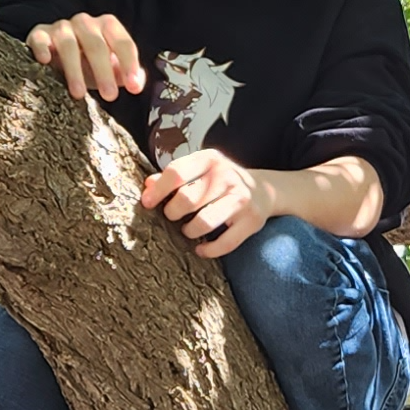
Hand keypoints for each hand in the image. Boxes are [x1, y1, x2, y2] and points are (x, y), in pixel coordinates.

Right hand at [26, 11, 145, 101]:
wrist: (54, 52)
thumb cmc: (88, 62)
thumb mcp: (109, 68)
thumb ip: (126, 74)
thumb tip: (138, 82)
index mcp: (107, 26)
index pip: (123, 43)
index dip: (130, 64)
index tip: (134, 87)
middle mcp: (85, 22)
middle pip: (97, 45)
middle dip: (104, 71)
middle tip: (110, 96)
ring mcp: (61, 27)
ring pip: (69, 44)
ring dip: (74, 70)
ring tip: (79, 94)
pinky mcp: (39, 35)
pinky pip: (40, 39)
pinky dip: (43, 48)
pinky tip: (46, 62)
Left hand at [141, 145, 271, 256]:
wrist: (263, 190)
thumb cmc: (220, 181)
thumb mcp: (199, 170)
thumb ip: (173, 177)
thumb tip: (148, 185)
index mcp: (210, 159)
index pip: (177, 172)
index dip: (158, 190)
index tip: (147, 203)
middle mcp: (227, 176)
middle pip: (187, 199)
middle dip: (172, 213)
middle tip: (173, 216)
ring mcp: (241, 199)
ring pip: (204, 222)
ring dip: (189, 231)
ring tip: (188, 230)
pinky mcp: (252, 221)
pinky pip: (224, 244)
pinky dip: (208, 250)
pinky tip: (202, 248)